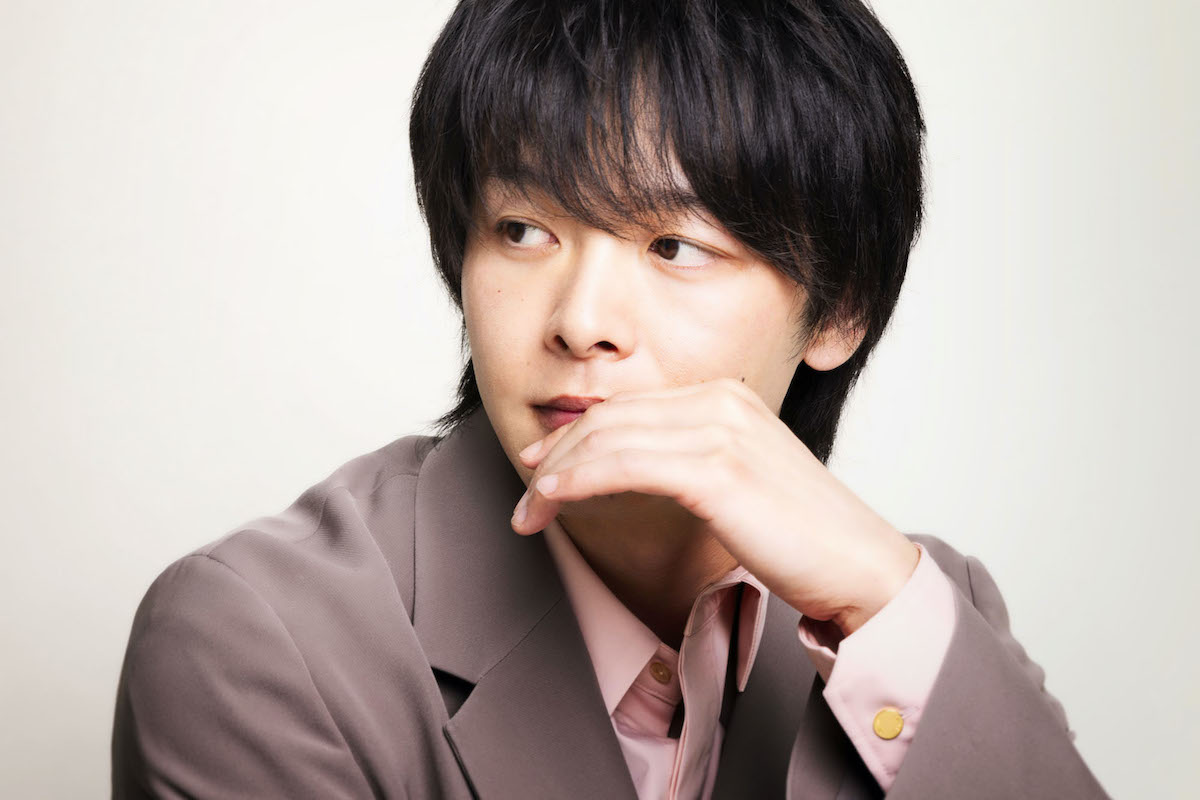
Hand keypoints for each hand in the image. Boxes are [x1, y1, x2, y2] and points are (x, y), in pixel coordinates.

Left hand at [511, 377, 919, 634]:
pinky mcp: (714, 470)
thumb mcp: (739, 479)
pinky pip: (622, 466)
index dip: (575, 436)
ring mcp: (719, 431)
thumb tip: (632, 470)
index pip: (628, 407)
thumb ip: (690, 460)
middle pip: (609, 418)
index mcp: (726, 396)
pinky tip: (550, 502)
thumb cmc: (801, 534)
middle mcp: (720, 401)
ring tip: (528, 513)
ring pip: (606, 439)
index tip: (541, 465)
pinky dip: (576, 483)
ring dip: (554, 476)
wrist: (858, 565)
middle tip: (525, 496)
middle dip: (555, 456)